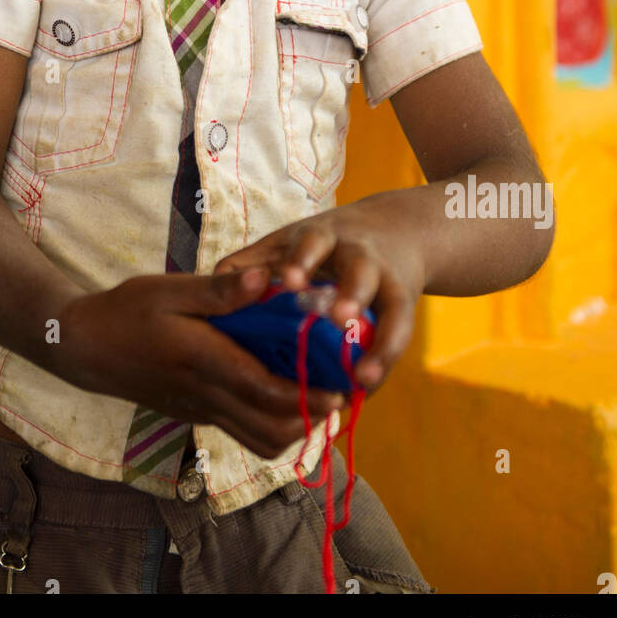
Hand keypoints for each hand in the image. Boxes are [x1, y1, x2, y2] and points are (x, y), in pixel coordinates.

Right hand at [55, 269, 346, 460]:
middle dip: (312, 415)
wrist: (84, 348)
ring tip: (319, 393)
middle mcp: (206, 395)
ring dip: (294, 425)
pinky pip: (244, 430)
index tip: (342, 385)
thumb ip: (221, 290)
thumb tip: (268, 278)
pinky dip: (272, 422)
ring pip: (259, 438)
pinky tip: (285, 392)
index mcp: (204, 362)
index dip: (309, 395)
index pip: (266, 392)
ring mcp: (202, 410)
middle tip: (342, 388)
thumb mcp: (171, 290)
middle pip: (271, 428)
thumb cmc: (127, 311)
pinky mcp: (198, 413)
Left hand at [212, 204, 425, 391]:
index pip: (312, 243)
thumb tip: (213, 293)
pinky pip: (400, 333)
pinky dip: (385, 360)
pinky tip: (367, 386)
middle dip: (350, 293)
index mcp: (322, 237)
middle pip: (360, 270)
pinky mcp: (403, 305)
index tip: (289, 282)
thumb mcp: (288, 244)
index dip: (301, 262)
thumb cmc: (324, 245)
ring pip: (391, 305)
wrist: (395, 230)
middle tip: (337, 318)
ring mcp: (387, 281)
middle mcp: (360, 255)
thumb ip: (250, 265)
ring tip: (361, 374)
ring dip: (379, 339)